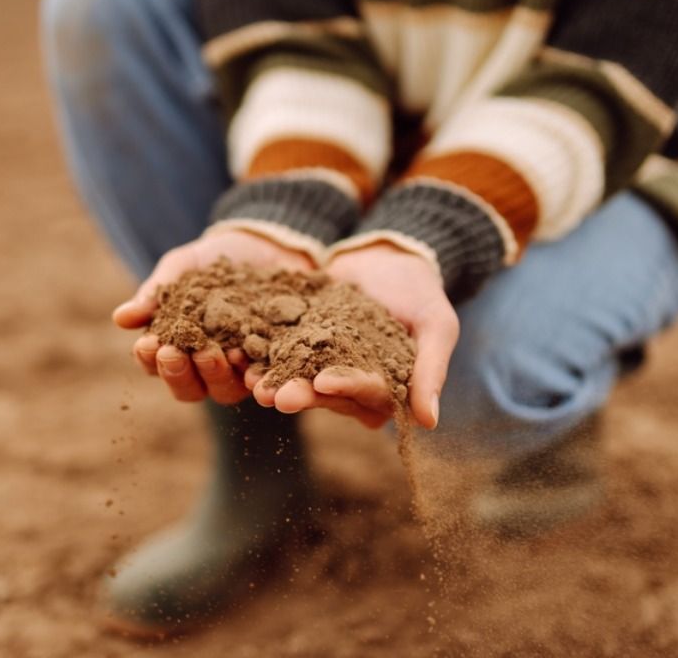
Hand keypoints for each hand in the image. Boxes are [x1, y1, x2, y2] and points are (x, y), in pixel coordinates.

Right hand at [113, 228, 313, 405]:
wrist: (263, 245)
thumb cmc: (212, 261)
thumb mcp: (181, 269)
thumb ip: (155, 294)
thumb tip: (120, 318)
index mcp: (177, 349)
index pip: (156, 365)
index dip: (149, 359)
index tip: (147, 342)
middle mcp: (207, 368)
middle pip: (189, 388)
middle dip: (177, 373)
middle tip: (173, 352)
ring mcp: (242, 369)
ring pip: (224, 390)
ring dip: (212, 375)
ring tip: (209, 352)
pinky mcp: (274, 363)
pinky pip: (263, 376)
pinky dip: (253, 371)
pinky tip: (244, 354)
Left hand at [250, 242, 458, 428]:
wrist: (385, 255)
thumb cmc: (420, 291)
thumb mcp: (436, 324)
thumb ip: (431, 369)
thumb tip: (430, 423)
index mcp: (388, 389)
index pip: (368, 395)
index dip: (347, 388)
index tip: (324, 381)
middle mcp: (353, 386)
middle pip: (328, 396)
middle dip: (302, 394)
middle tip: (275, 396)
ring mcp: (324, 367)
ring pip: (299, 380)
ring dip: (276, 383)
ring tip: (252, 383)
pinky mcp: (301, 347)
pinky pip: (280, 355)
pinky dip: (262, 357)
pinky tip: (241, 358)